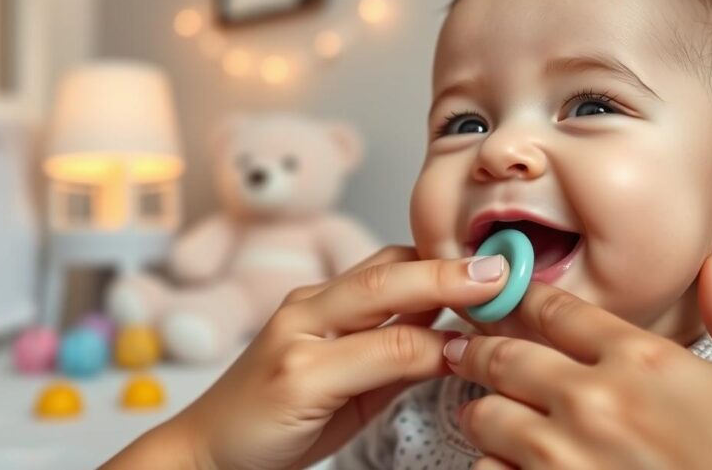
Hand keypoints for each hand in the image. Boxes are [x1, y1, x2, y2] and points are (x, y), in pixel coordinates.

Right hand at [102, 246, 508, 469]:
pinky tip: (451, 351)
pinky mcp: (296, 375)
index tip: (495, 262)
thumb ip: (389, 355)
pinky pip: (372, 354)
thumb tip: (451, 337)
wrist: (207, 452)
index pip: (389, 266)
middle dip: (450, 265)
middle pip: (387, 271)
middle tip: (504, 265)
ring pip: (379, 300)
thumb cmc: (276, 418)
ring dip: (441, 291)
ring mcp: (297, 337)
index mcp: (318, 304)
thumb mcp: (341, 382)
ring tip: (493, 292)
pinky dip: (417, 349)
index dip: (444, 261)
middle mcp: (306, 308)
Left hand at [445, 254, 711, 468]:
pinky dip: (493, 469)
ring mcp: (570, 463)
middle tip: (463, 348)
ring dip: (481, 414)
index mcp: (648, 363)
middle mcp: (597, 405)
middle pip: (505, 360)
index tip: (503, 299)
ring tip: (481, 413)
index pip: (557, 312)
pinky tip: (504, 466)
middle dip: (478, 350)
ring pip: (486, 421)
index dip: (522, 300)